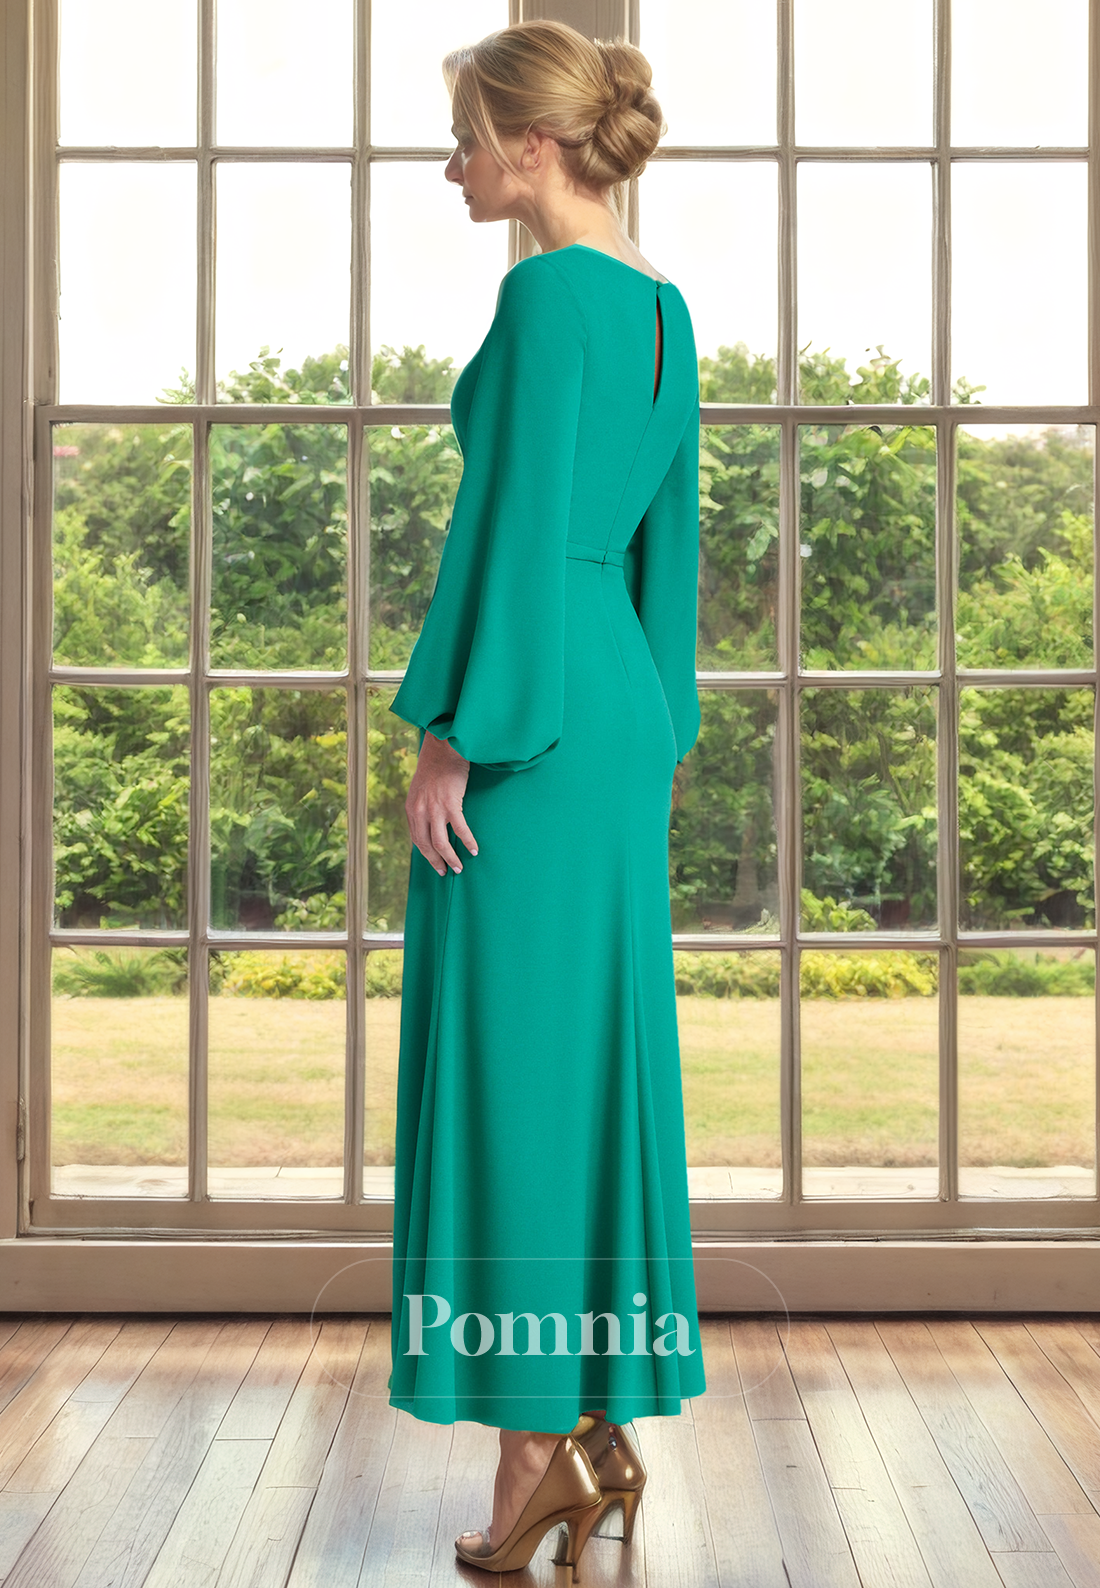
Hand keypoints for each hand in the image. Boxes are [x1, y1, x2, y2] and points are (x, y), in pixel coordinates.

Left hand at [406, 730, 478, 876]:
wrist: (443, 748)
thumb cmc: (436, 767)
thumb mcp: (421, 789)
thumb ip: (423, 807)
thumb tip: (430, 823)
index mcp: (412, 808)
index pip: (416, 839)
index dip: (425, 854)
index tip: (435, 863)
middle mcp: (420, 810)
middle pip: (426, 845)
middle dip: (436, 862)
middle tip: (445, 872)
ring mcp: (434, 808)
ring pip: (440, 843)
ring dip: (450, 858)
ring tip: (459, 868)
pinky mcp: (451, 803)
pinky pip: (459, 829)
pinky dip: (467, 842)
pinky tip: (474, 850)